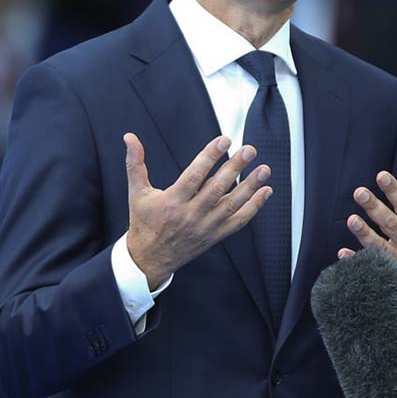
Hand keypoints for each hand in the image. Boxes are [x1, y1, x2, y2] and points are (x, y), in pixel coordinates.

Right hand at [124, 132, 271, 289]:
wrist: (149, 259)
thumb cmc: (143, 222)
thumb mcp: (136, 192)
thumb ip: (135, 163)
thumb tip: (130, 138)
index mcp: (172, 201)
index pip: (194, 175)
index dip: (210, 156)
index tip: (224, 140)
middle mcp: (191, 214)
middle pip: (217, 188)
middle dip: (235, 167)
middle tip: (249, 150)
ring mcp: (205, 226)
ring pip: (232, 205)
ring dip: (250, 186)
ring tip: (264, 169)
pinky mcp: (215, 236)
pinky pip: (238, 222)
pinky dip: (254, 207)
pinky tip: (265, 191)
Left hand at [338, 162, 396, 312]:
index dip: (395, 191)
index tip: (381, 175)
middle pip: (391, 224)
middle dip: (375, 208)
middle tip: (360, 192)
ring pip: (380, 247)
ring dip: (365, 234)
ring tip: (351, 219)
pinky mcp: (391, 276)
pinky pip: (372, 268)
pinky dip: (358, 261)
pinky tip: (343, 253)